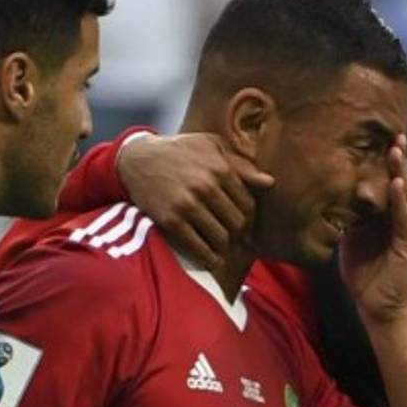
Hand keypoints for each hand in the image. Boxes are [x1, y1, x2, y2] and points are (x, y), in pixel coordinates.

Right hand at [118, 133, 274, 267]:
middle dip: (238, 234)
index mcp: (220, 168)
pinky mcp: (171, 220)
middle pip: (237, 223)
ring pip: (221, 238)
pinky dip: (208, 258)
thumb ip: (241, 165)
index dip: (249, 218)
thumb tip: (270, 183)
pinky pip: (198, 248)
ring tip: (221, 247)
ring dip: (224, 247)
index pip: (248, 204)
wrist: (136, 159)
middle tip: (233, 238)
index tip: (243, 224)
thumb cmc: (179, 150)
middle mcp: (206, 186)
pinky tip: (211, 259)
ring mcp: (188, 205)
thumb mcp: (211, 147)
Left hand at [340, 135, 406, 323]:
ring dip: (401, 172)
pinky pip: (405, 218)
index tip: (384, 136)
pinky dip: (401, 200)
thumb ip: (351, 213)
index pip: (395, 180)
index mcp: (397, 214)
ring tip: (395, 149)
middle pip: (404, 181)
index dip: (391, 160)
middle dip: (399, 158)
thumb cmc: (366, 271)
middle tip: (394, 132)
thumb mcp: (353, 235)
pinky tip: (397, 184)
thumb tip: (334, 191)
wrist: (376, 305)